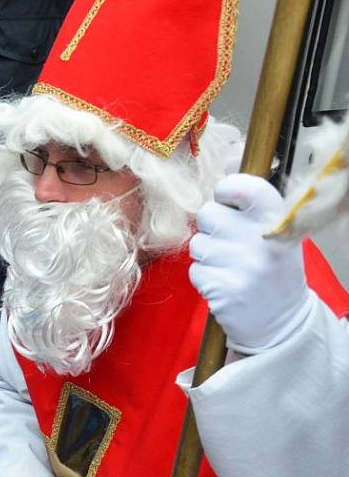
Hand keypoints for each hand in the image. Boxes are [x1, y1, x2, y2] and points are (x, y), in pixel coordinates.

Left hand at [189, 173, 312, 352]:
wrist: (282, 321)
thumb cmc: (273, 267)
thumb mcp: (273, 227)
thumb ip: (250, 195)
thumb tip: (229, 155)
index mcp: (278, 220)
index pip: (241, 186)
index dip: (227, 189)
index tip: (229, 199)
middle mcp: (260, 241)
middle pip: (208, 214)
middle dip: (213, 227)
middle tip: (234, 244)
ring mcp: (241, 266)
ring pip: (198, 243)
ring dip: (208, 254)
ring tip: (232, 266)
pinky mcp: (222, 289)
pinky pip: (195, 269)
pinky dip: (205, 276)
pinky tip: (226, 283)